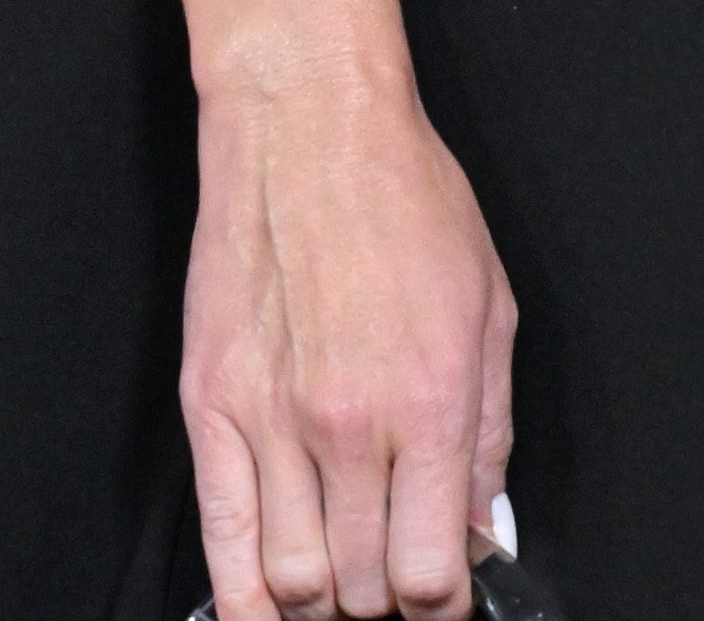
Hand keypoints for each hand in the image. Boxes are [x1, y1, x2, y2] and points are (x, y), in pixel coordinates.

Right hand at [181, 70, 516, 620]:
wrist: (310, 130)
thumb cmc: (407, 199)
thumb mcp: (490, 304)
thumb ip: (492, 429)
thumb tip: (486, 525)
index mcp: (431, 400)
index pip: (433, 572)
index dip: (444, 605)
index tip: (447, 600)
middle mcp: (349, 426)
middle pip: (363, 587)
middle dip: (388, 601)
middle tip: (399, 582)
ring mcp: (272, 424)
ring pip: (294, 582)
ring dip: (325, 602)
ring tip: (346, 583)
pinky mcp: (211, 412)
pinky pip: (221, 545)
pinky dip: (246, 601)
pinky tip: (269, 608)